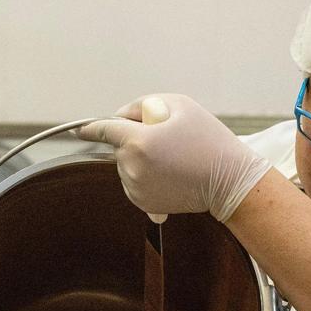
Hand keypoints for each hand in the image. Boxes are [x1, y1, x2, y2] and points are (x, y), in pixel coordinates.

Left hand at [76, 94, 271, 221]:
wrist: (230, 181)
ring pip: (126, 166)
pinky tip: (171, 174)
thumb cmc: (208, 140)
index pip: (104, 130)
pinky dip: (146, 176)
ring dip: (141, 159)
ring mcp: (137, 189)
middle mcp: (133, 169)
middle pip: (120, 147)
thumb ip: (143, 105)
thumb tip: (121, 117)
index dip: (90, 128)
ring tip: (174, 159)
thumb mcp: (180, 105)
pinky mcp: (144, 204)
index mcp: (138, 142)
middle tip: (169, 139)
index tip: (80, 129)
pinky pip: (135, 183)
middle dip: (136, 139)